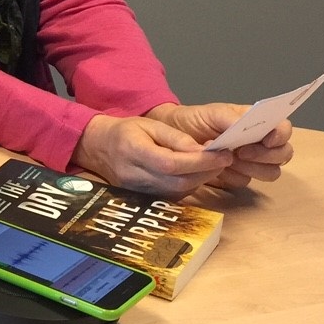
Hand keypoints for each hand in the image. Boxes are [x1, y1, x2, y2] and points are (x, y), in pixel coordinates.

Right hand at [71, 113, 232, 198]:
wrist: (98, 148)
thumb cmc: (125, 131)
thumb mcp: (150, 125)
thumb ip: (176, 138)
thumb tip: (202, 150)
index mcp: (134, 151)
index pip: (172, 163)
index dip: (200, 161)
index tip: (223, 154)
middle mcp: (134, 175)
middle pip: (178, 181)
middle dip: (206, 172)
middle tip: (224, 159)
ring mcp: (137, 191)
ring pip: (178, 191)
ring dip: (200, 180)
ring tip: (213, 165)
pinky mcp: (143, 198)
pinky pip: (172, 195)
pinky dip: (189, 185)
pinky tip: (196, 174)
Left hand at [147, 103, 295, 190]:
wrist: (172, 136)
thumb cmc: (196, 119)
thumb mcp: (212, 113)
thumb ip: (231, 118)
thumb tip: (245, 125)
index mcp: (258, 123)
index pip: (283, 129)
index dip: (280, 136)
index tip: (266, 140)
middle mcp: (260, 143)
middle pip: (283, 155)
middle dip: (265, 156)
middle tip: (240, 152)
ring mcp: (250, 161)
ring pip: (270, 172)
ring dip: (252, 168)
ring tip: (228, 160)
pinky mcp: (237, 176)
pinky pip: (245, 182)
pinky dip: (233, 177)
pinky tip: (218, 169)